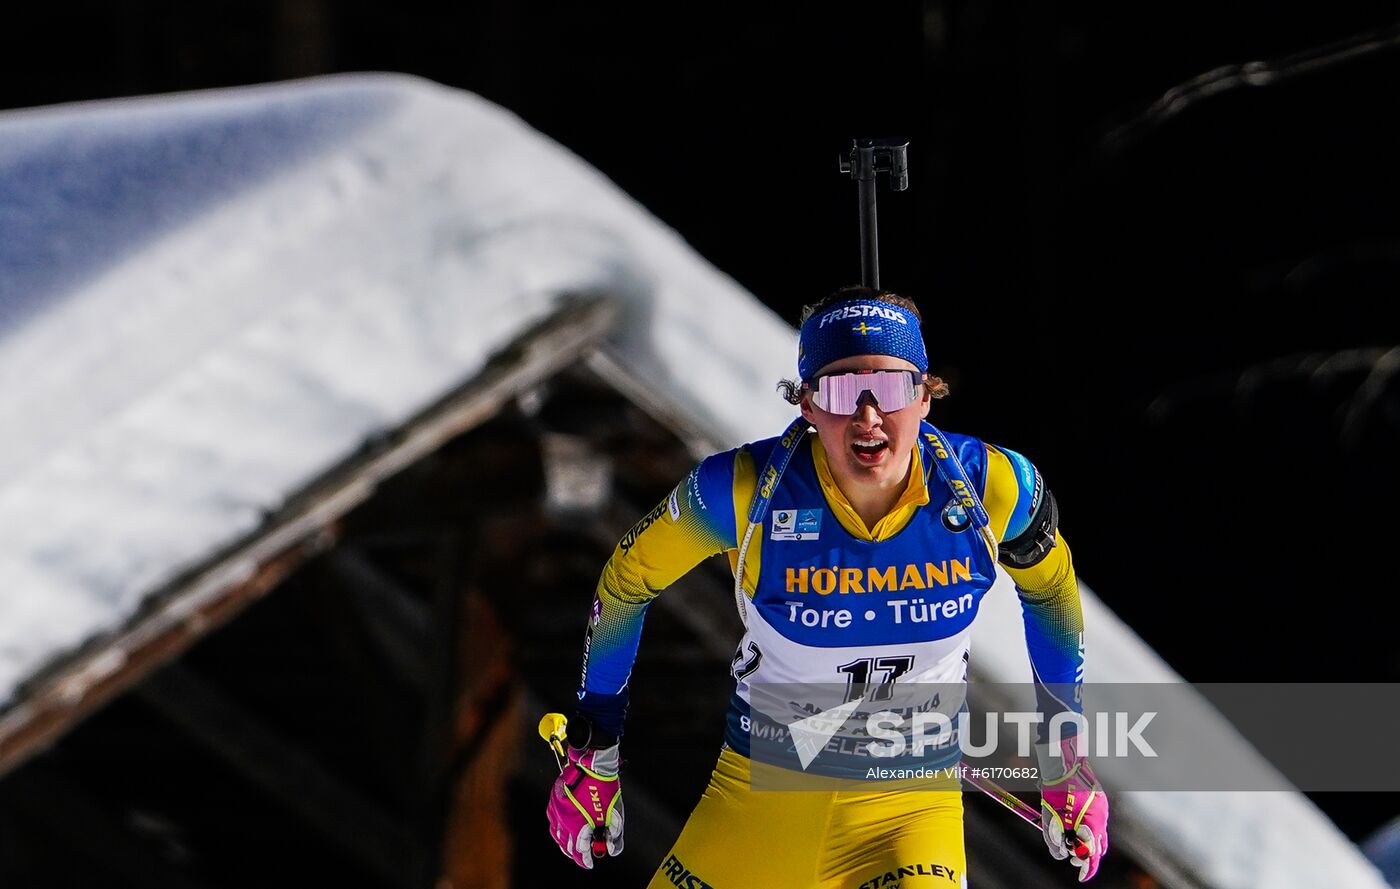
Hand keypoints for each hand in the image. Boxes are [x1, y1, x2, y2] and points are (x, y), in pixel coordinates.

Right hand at [546, 742, 623, 868]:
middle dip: (574, 852)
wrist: (592, 763)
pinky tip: (561, 827)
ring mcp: (557, 809)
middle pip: (565, 844)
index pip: (579, 850)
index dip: (584, 860)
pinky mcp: (554, 798)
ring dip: (563, 842)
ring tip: (570, 845)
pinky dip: (556, 826)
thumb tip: (611, 850)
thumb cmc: (605, 787)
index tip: (589, 864)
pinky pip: (551, 818)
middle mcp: (563, 819)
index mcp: (578, 825)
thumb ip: (614, 835)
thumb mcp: (615, 813)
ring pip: (556, 833)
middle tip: (581, 855)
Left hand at [1038, 738, 1108, 881]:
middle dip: (1086, 855)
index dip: (1087, 868)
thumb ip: (1055, 839)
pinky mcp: (1100, 801)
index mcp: (1092, 823)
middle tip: (1072, 857)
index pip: (1093, 854)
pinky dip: (1087, 829)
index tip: (1081, 876)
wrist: (1062, 761)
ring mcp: (1102, 808)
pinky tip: (1074, 825)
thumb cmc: (1055, 789)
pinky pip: (1097, 821)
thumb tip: (1060, 855)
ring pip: (1099, 834)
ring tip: (1071, 842)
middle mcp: (1101, 817)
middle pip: (1099, 846)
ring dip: (1087, 842)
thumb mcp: (1050, 817)